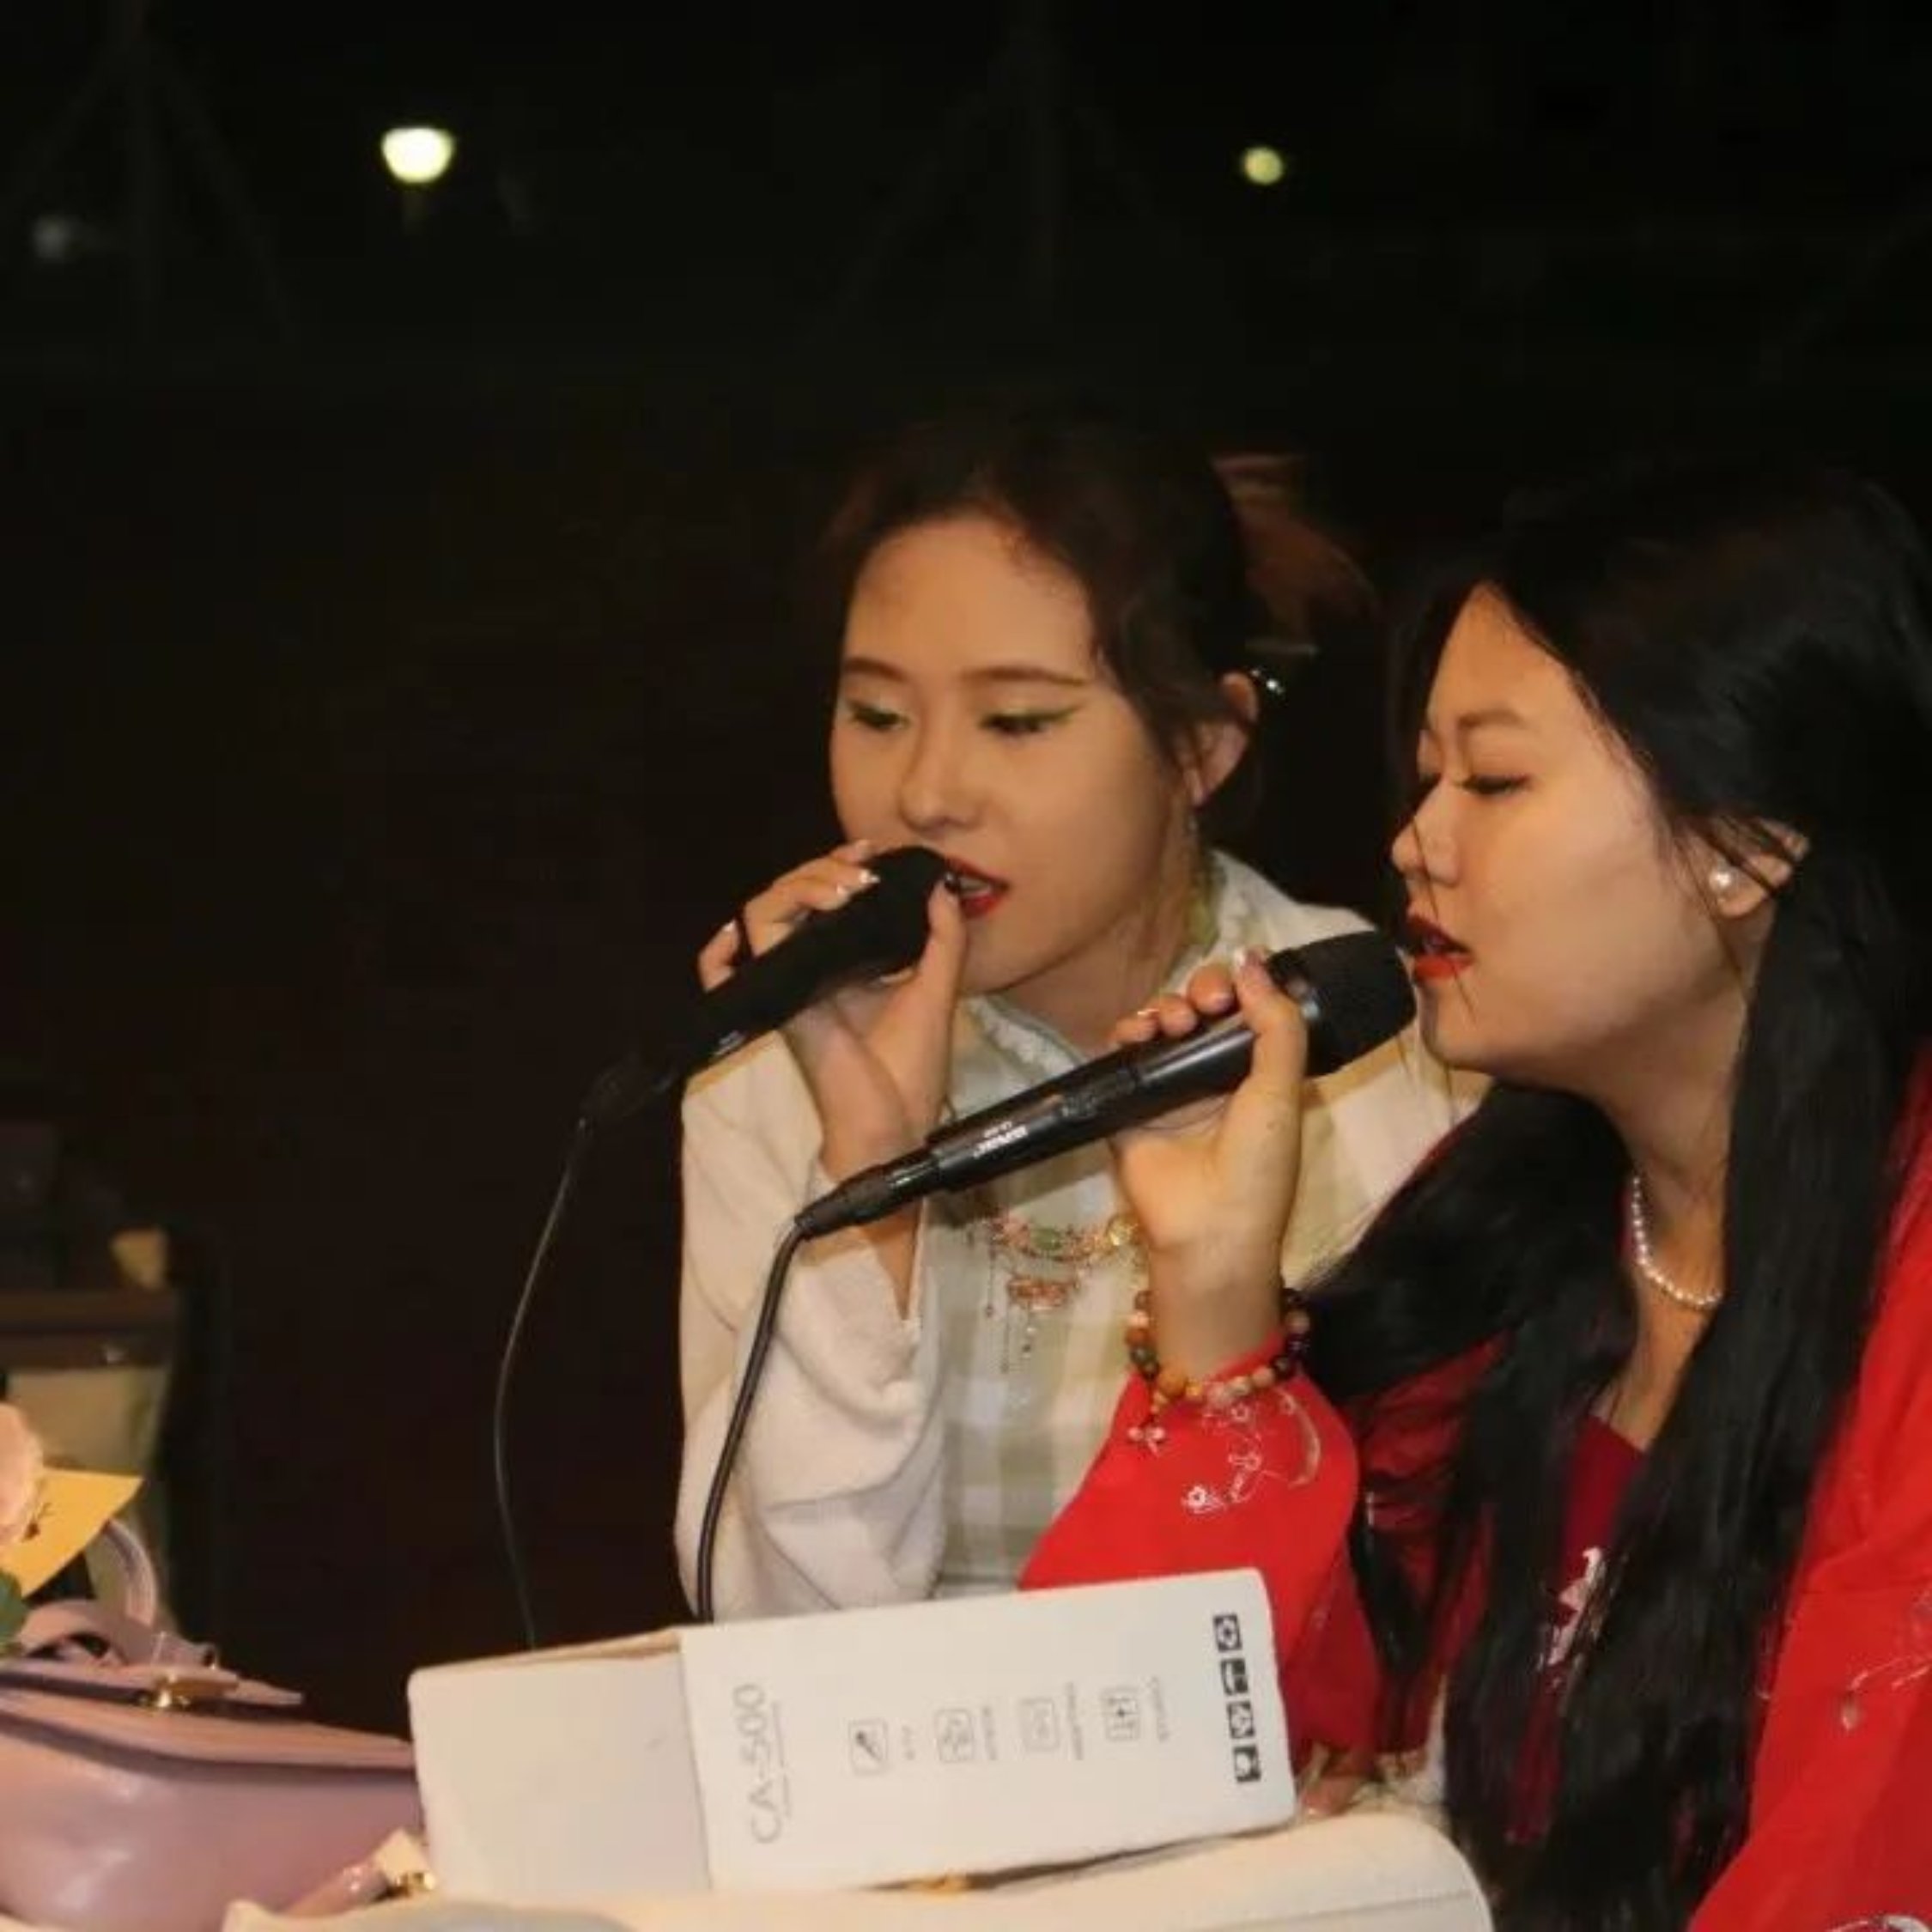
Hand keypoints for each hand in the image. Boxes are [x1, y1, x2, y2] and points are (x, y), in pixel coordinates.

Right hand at [696, 840, 965, 1179]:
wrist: (896, 1122)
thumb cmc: (912, 1067)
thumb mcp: (938, 989)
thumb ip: (943, 937)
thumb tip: (941, 884)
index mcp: (844, 962)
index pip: (824, 898)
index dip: (839, 868)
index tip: (872, 855)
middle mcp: (810, 967)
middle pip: (792, 895)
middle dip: (823, 869)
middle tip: (863, 871)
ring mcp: (788, 983)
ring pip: (762, 913)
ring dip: (797, 888)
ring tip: (843, 891)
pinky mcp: (776, 1002)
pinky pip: (720, 969)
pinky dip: (719, 949)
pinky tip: (748, 931)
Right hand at [1107, 951, 1309, 1374]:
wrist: (1207, 1229)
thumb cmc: (1257, 1164)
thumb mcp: (1281, 1090)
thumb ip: (1277, 1024)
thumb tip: (1254, 960)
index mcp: (1257, 1073)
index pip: (1248, 1011)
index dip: (1244, 987)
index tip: (1240, 981)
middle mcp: (1213, 1076)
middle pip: (1203, 1009)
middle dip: (1204, 991)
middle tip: (1207, 1001)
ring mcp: (1169, 1087)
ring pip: (1162, 1023)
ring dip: (1167, 1007)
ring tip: (1174, 1022)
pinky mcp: (1129, 1101)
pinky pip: (1123, 1052)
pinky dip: (1128, 1031)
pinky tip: (1138, 1033)